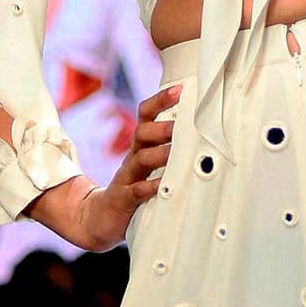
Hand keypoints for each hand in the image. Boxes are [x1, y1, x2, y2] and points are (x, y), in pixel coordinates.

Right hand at [80, 84, 182, 249]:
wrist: (100, 217)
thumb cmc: (134, 186)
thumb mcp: (150, 164)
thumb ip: (171, 148)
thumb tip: (205, 132)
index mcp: (141, 146)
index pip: (146, 115)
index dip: (160, 100)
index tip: (180, 89)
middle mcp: (133, 157)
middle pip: (143, 133)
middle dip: (162, 127)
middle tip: (181, 123)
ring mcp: (127, 177)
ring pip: (141, 159)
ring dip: (159, 154)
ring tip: (175, 151)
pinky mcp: (124, 199)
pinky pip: (136, 191)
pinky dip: (149, 187)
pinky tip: (161, 185)